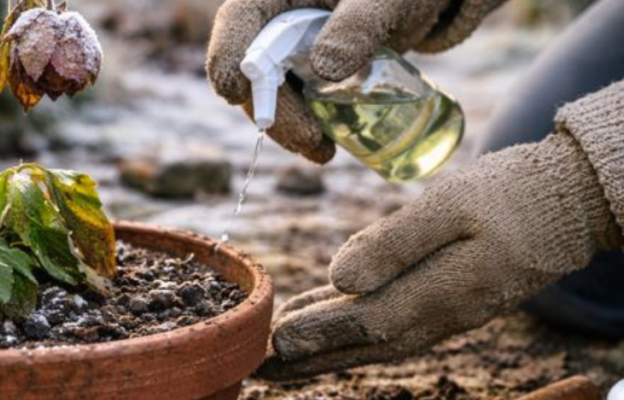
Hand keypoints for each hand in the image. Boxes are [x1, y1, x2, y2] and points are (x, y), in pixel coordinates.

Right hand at [207, 0, 460, 163]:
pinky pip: (290, 105)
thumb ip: (359, 25)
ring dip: (288, 129)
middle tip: (309, 140)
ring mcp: (282, 53)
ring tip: (322, 152)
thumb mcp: (386, 2)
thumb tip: (325, 70)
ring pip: (267, 96)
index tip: (234, 94)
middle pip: (250, 70)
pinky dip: (303, 128)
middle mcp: (270, 23)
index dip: (227, 57)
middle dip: (273, 111)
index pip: (237, 20)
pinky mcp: (298, 76)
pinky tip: (325, 146)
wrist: (405, 9)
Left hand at [266, 134, 621, 378]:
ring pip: (371, 342)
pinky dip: (349, 332)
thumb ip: (393, 243)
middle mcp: (436, 317)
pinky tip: (323, 323)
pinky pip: (388, 327)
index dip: (311, 335)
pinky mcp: (446, 303)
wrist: (571, 204)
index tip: (266, 344)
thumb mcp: (449, 205)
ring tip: (277, 359)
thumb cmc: (510, 196)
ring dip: (322, 352)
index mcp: (436, 294)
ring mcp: (443, 315)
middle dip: (305, 361)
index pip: (358, 324)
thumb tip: (337, 279)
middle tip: (254, 371)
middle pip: (358, 347)